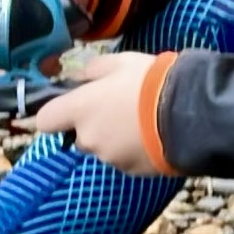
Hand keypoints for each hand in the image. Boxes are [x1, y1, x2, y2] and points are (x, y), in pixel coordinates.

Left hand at [33, 52, 164, 175]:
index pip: (45, 121)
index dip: (56, 114)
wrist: (188, 113)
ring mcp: (110, 158)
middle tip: (119, 109)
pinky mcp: (132, 171)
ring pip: (104, 149)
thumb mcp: (120, 62)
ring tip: (142, 122)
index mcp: (79, 110)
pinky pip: (125, 160)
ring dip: (115, 139)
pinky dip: (134, 151)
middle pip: (79, 137)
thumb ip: (92, 70)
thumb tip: (80, 78)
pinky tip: (153, 136)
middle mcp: (88, 138)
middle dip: (93, 126)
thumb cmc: (150, 82)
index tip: (71, 106)